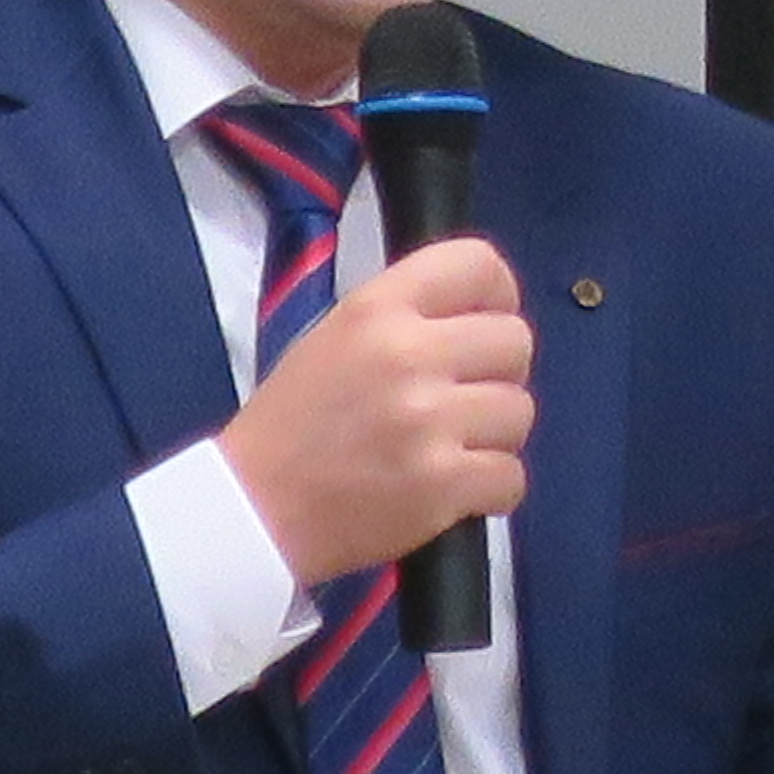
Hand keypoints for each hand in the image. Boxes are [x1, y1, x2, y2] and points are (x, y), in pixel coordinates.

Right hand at [217, 238, 533, 586]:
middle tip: (463, 397)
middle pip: (516, 341)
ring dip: (495, 434)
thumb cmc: (294, 423)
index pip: (478, 264)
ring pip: (520, 411)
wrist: (253, 510)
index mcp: (377, 309)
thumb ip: (408, 316)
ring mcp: (429, 421)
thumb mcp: (336, 336)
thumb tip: (482, 313)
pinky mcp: (443, 484)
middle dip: (499, 372)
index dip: (498, 294)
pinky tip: (454, 489)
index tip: (486, 322)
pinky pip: (512, 475)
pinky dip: (491, 489)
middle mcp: (409, 355)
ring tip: (450, 447)